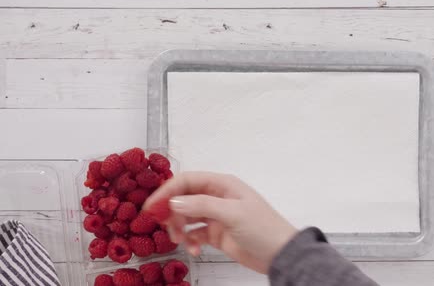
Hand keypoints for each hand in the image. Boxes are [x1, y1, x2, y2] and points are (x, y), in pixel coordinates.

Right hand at [144, 171, 297, 273]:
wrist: (280, 254)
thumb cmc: (263, 228)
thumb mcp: (232, 213)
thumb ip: (202, 206)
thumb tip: (173, 202)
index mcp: (222, 184)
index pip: (187, 180)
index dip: (167, 191)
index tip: (152, 206)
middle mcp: (217, 197)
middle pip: (183, 198)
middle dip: (171, 211)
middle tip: (163, 226)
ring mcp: (216, 216)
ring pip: (186, 216)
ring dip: (178, 228)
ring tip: (180, 241)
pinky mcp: (216, 233)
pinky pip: (193, 234)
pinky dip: (189, 241)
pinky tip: (194, 250)